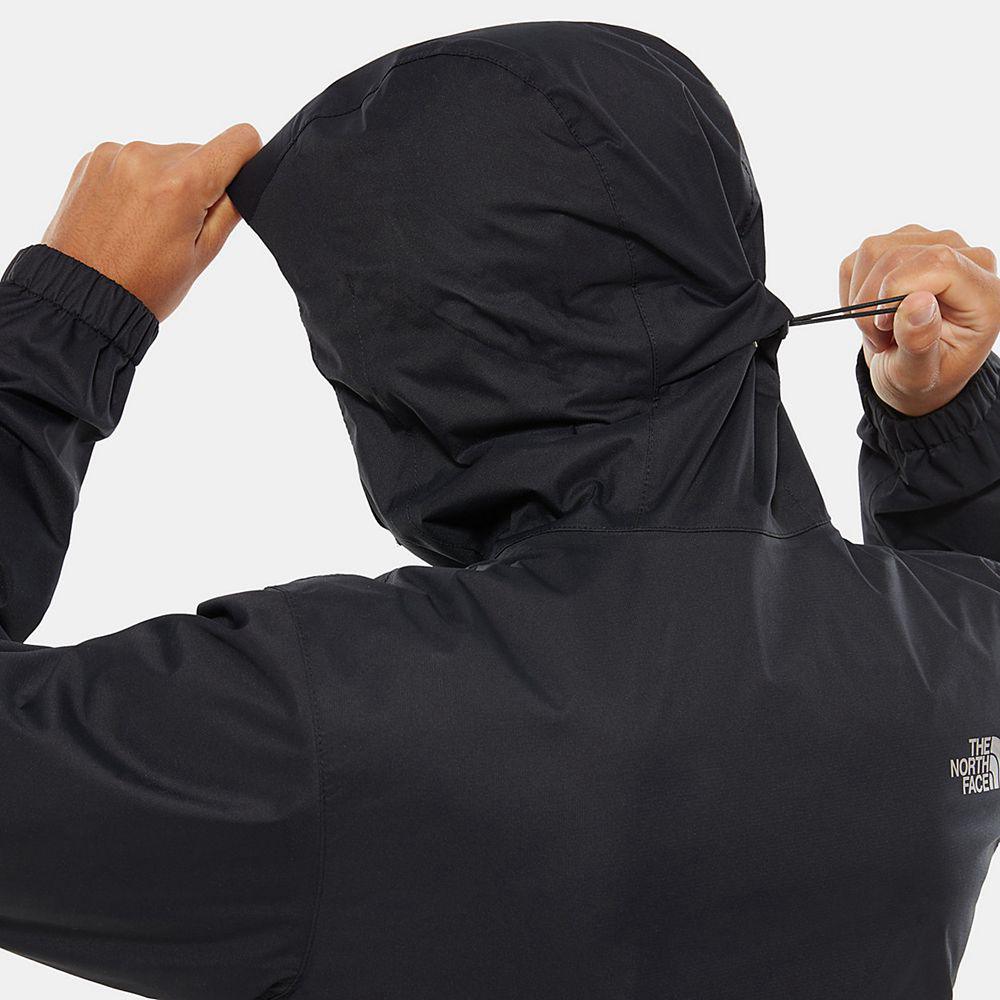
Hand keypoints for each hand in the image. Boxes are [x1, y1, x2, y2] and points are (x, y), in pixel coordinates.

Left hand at [42, 124, 260, 320]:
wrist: (81, 294)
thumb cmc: (144, 286)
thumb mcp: (204, 255)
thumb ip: (230, 209)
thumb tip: (243, 174)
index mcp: (181, 184)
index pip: (238, 140)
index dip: (248, 158)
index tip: (238, 181)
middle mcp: (147, 157)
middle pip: (199, 153)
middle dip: (200, 183)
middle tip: (182, 226)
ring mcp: (115, 155)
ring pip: (167, 157)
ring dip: (168, 182)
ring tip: (150, 224)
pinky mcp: (93, 158)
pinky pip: (135, 160)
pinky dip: (140, 181)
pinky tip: (129, 215)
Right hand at [839, 224, 999, 415]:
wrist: (913, 369)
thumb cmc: (922, 376)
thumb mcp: (919, 375)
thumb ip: (920, 343)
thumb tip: (917, 301)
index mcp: (985, 294)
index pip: (939, 261)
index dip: (897, 289)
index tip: (884, 326)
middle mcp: (968, 259)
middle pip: (899, 255)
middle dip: (872, 302)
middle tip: (880, 336)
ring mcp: (936, 244)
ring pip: (874, 250)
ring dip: (861, 296)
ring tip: (877, 325)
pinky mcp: (906, 242)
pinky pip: (860, 255)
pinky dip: (852, 288)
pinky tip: (870, 310)